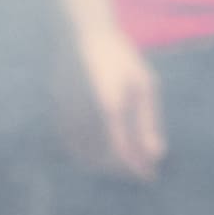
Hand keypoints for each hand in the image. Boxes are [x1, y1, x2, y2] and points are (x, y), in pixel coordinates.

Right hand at [69, 26, 165, 180]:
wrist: (81, 36)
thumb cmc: (120, 58)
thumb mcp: (144, 85)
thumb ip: (148, 122)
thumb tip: (157, 154)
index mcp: (109, 106)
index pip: (122, 151)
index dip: (136, 169)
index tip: (150, 178)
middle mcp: (83, 115)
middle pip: (102, 159)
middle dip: (123, 170)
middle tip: (142, 172)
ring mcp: (66, 115)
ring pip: (84, 156)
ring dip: (106, 166)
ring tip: (127, 164)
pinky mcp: (56, 114)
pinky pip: (72, 145)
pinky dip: (89, 155)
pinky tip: (106, 152)